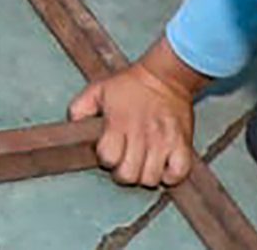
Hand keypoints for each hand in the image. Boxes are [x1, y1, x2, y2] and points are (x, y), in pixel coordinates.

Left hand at [71, 50, 203, 189]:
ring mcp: (164, 142)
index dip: (105, 158)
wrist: (165, 77)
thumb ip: (79, 108)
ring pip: (151, 178)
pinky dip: (170, 175)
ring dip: (144, 175)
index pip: (108, 158)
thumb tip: (73, 125)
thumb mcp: (97, 90)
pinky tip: (161, 165)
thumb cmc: (130, 84)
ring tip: (142, 163)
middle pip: (129, 175)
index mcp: (119, 123)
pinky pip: (178, 173)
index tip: (108, 151)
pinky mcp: (182, 144)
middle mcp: (142, 135)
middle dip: (122, 172)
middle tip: (124, 162)